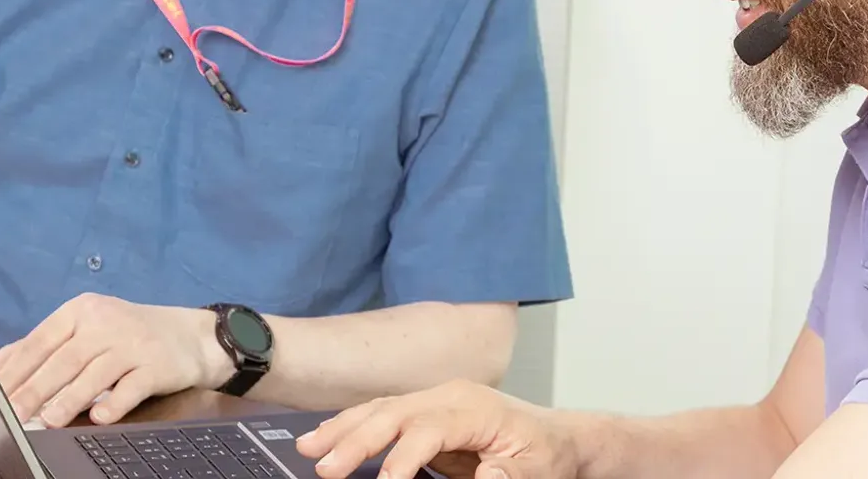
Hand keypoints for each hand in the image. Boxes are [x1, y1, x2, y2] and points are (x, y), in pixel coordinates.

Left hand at [0, 294, 228, 427]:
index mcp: (81, 311)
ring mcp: (133, 343)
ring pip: (95, 373)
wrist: (192, 336)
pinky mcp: (157, 365)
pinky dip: (115, 403)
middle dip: (34, 389)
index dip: (15, 369)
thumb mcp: (87, 328)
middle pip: (64, 359)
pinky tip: (99, 417)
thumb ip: (46, 345)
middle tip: (12, 413)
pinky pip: (132, 387)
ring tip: (50, 420)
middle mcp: (105, 323)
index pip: (40, 341)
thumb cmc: (129, 335)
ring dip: (70, 398)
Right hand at [295, 380, 576, 478]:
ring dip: (344, 429)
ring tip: (310, 449)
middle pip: (395, 412)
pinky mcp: (425, 412)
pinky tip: (327, 438)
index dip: (404, 456)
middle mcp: (451, 396)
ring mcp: (435, 400)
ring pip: (381, 409)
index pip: (430, 428)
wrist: (557, 438)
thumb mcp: (534, 472)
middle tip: (326, 467)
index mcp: (477, 409)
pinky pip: (382, 414)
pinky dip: (352, 425)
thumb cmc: (545, 455)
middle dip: (357, 440)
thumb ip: (504, 478)